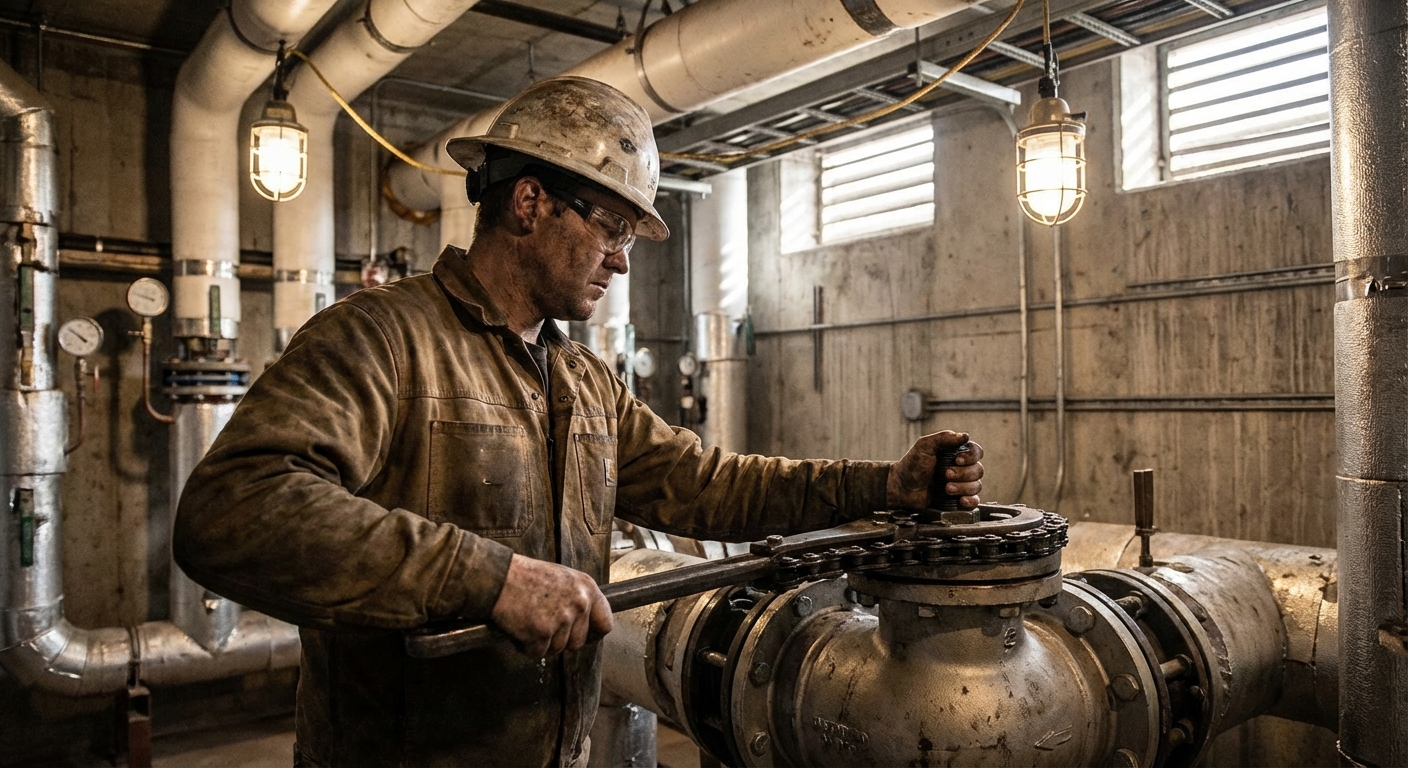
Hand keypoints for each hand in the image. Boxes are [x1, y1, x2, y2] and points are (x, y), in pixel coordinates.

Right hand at [490, 555, 612, 657]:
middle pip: (578, 641)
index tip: (583, 636)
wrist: (498, 578)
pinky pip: (538, 652)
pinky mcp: (543, 633)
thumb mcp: (562, 578)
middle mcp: (579, 603)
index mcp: (587, 588)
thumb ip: (577, 597)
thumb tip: (584, 620)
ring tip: (529, 621)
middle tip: (543, 625)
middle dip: (561, 640)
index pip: (605, 623)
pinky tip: (520, 628)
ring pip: (558, 649)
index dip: (592, 633)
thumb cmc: (525, 576)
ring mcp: (562, 619)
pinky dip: (527, 646)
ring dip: (542, 643)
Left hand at [886, 431, 983, 509]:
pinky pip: (974, 502)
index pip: (976, 452)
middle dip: (962, 474)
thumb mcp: (924, 447)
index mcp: (955, 453)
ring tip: (946, 488)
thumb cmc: (911, 466)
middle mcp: (961, 468)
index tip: (957, 460)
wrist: (901, 488)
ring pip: (976, 486)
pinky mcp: (958, 500)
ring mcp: (960, 484)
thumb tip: (964, 436)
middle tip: (945, 474)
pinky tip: (961, 500)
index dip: (971, 457)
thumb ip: (943, 438)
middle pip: (978, 470)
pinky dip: (971, 501)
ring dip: (963, 487)